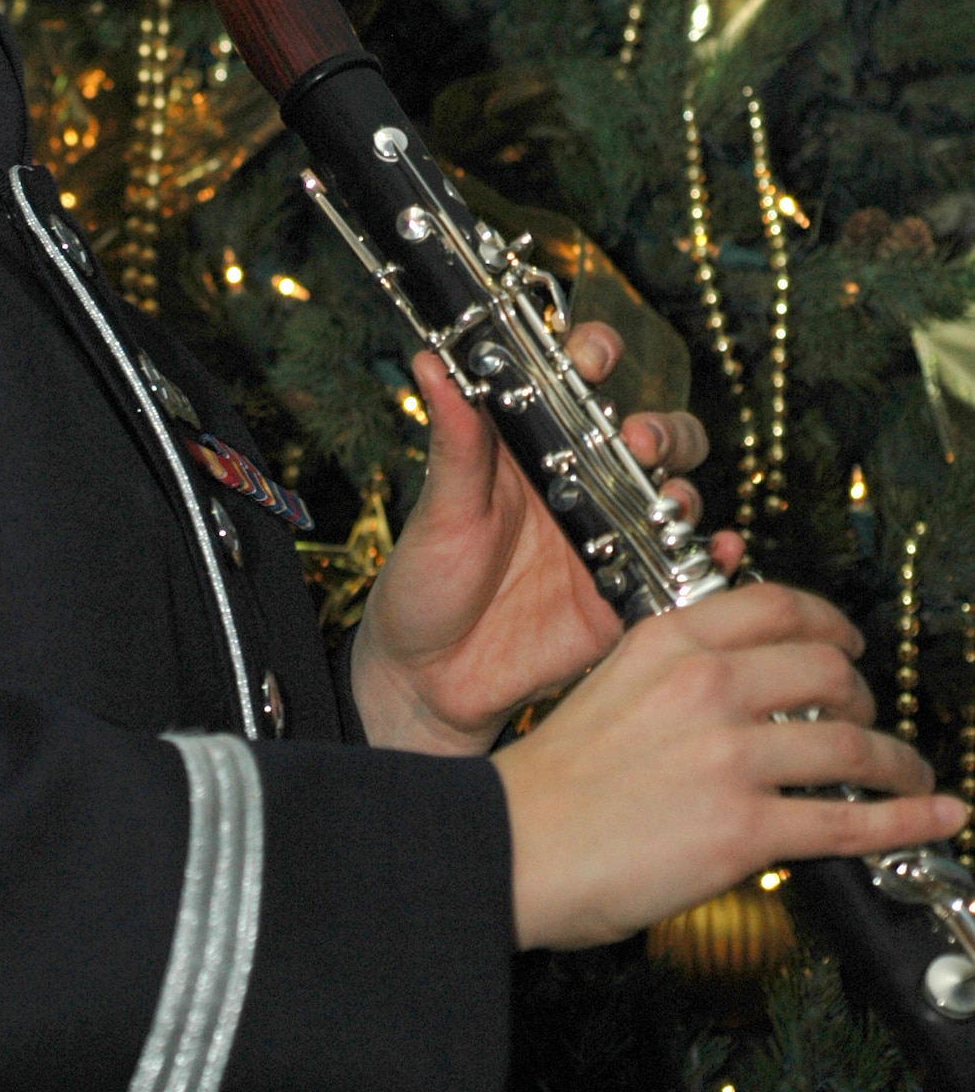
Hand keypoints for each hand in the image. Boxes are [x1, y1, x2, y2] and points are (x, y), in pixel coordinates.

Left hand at [350, 323, 742, 756]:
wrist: (431, 679)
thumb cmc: (426, 581)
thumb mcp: (440, 508)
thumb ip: (453, 439)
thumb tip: (432, 360)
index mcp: (533, 446)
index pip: (578, 379)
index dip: (596, 353)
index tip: (594, 358)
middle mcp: (583, 483)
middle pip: (651, 432)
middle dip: (660, 426)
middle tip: (636, 441)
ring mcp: (612, 538)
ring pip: (676, 493)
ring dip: (684, 488)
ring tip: (666, 503)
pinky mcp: (630, 595)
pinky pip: (688, 569)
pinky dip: (717, 556)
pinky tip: (721, 552)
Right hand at [491, 581, 967, 948]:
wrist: (516, 843)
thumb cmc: (554, 776)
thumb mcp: (611, 680)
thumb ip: (676, 666)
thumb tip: (745, 675)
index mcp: (670, 639)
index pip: (779, 606)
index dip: (831, 623)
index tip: (849, 642)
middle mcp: (707, 684)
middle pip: (828, 671)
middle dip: (865, 695)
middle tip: (868, 716)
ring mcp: (730, 756)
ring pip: (853, 746)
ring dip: (898, 762)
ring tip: (908, 775)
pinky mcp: (745, 829)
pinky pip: (851, 822)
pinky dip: (908, 819)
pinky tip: (936, 814)